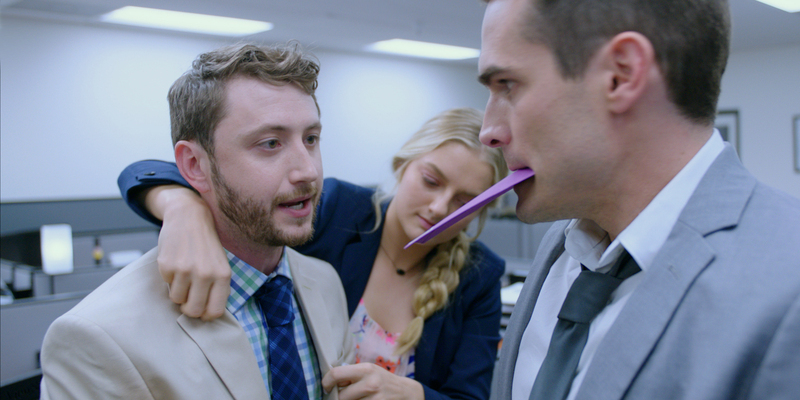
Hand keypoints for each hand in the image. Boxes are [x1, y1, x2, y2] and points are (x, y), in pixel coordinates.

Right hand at [146, 185, 230, 320]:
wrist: (189, 216)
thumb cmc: (206, 245)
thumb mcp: (220, 264)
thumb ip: (217, 287)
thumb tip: (207, 315)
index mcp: (223, 276)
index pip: (215, 311)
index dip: (206, 315)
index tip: (202, 310)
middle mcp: (206, 274)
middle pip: (194, 311)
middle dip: (189, 309)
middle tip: (189, 299)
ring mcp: (186, 270)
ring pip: (177, 300)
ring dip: (179, 292)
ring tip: (184, 275)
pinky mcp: (168, 266)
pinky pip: (167, 285)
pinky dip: (170, 279)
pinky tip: (176, 263)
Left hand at [322, 363, 423, 399]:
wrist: (406, 393)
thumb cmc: (382, 380)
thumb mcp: (369, 371)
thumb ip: (351, 374)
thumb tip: (330, 382)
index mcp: (366, 369)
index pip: (336, 374)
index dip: (326, 382)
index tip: (327, 387)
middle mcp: (370, 384)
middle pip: (341, 396)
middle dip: (339, 398)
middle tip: (343, 395)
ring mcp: (375, 399)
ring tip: (356, 398)